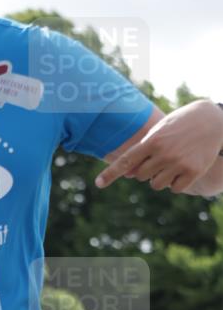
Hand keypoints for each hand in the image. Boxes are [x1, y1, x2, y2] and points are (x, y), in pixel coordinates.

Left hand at [95, 99, 222, 192]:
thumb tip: (128, 174)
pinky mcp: (193, 172)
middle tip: (160, 157)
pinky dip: (176, 183)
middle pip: (140, 176)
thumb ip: (142, 152)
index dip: (111, 173)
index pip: (126, 160)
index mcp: (152, 141)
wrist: (213, 120)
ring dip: (160, 178)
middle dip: (146, 170)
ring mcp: (178, 163)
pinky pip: (174, 189)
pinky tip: (184, 168)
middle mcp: (164, 153)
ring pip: (156, 185)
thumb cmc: (179, 126)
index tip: (98, 184)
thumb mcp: (159, 132)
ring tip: (172, 162)